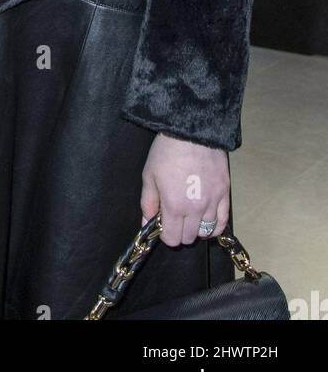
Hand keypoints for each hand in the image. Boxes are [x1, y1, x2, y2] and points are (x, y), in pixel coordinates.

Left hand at [141, 132, 229, 246]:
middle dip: (180, 232)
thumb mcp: (149, 176)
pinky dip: (215, 227)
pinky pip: (223, 222)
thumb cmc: (166, 152)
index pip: (172, 239)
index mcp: (174, 206)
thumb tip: (146, 224)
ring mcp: (213, 202)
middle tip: (175, 217)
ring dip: (196, 228)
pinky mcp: (225, 193)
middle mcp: (195, 209)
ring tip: (190, 216)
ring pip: (206, 232)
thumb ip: (148, 203)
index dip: (166, 235)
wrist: (191, 132)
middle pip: (189, 237)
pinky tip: (207, 222)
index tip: (163, 224)